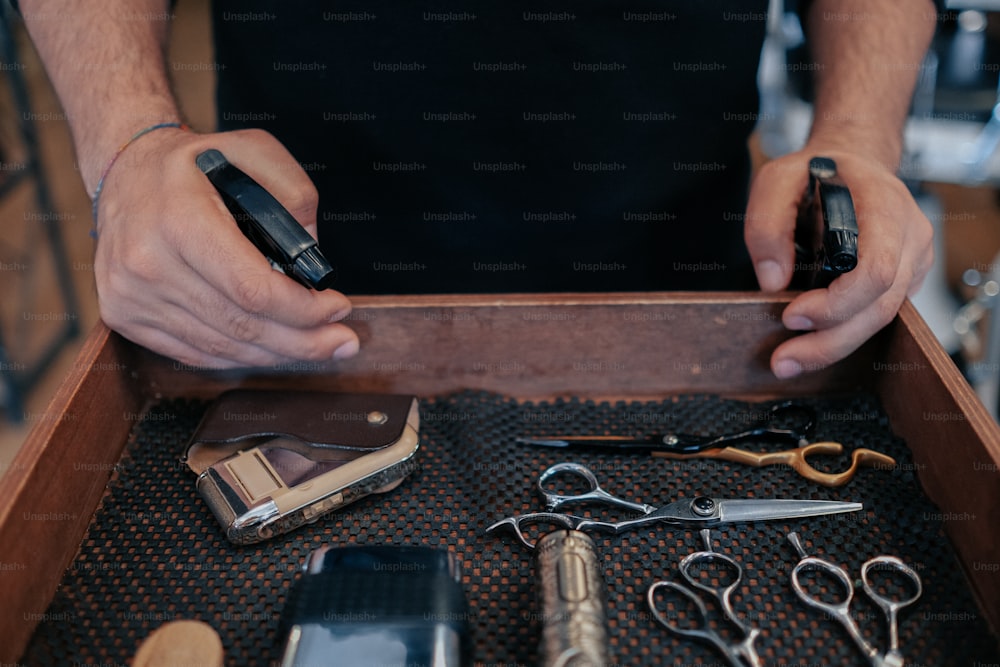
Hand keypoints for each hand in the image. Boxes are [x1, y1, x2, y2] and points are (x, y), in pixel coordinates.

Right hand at [93, 127, 359, 368]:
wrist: (125, 169)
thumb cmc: (195, 163)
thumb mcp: (252, 148)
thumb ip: (295, 193)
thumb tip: (314, 256)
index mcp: (180, 220)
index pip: (252, 290)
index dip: (303, 310)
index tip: (339, 307)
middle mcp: (148, 263)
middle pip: (241, 326)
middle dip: (303, 341)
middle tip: (342, 342)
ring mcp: (130, 295)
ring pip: (221, 347)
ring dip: (277, 354)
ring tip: (317, 347)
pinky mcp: (124, 315)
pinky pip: (194, 352)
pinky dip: (240, 356)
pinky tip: (272, 348)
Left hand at [744, 147, 932, 377]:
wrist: (852, 164)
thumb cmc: (819, 171)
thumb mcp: (778, 179)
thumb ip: (767, 224)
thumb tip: (772, 281)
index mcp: (885, 207)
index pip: (876, 269)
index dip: (836, 302)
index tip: (792, 315)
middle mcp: (909, 237)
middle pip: (880, 306)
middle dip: (830, 340)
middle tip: (784, 359)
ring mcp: (912, 261)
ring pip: (882, 319)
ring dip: (834, 346)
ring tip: (791, 361)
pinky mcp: (904, 279)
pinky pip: (878, 315)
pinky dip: (845, 335)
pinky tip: (813, 345)